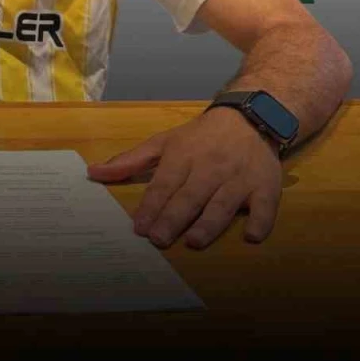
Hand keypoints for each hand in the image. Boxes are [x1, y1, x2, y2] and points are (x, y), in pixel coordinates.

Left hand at [87, 106, 282, 248]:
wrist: (249, 119)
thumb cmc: (199, 137)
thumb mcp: (162, 143)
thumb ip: (130, 161)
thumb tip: (93, 173)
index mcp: (183, 156)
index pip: (163, 184)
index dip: (151, 206)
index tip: (139, 227)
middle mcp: (210, 168)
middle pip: (190, 196)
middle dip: (173, 218)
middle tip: (159, 239)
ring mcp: (239, 178)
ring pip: (223, 203)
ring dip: (210, 223)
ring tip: (194, 241)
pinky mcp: (266, 186)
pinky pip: (265, 206)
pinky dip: (260, 221)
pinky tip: (251, 236)